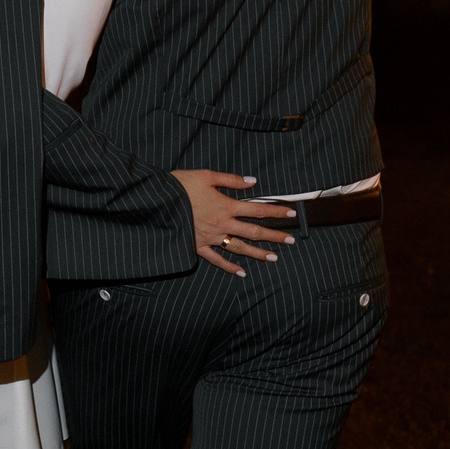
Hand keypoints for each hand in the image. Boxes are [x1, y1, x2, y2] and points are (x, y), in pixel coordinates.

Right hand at [174, 170, 297, 274]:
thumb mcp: (206, 176)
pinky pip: (217, 260)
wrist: (157, 202)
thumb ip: (231, 180)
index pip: (257, 209)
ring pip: (240, 248)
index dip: (276, 211)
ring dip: (258, 253)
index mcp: (226, 205)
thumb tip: (253, 181)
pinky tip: (242, 273)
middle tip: (292, 241)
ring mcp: (211, 238)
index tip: (292, 213)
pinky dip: (230, 267)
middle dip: (274, 235)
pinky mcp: (198, 247)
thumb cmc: (181, 186)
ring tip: (274, 258)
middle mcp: (223, 224)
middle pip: (254, 231)